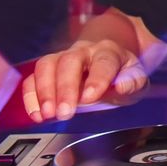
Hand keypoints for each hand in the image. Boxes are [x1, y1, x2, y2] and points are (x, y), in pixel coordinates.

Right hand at [23, 38, 147, 122]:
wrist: (107, 59)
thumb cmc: (120, 73)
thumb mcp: (135, 78)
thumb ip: (132, 82)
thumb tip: (122, 87)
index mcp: (108, 52)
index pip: (103, 62)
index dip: (96, 79)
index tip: (90, 98)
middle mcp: (83, 51)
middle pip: (70, 62)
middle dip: (65, 88)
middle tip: (65, 113)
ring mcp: (62, 57)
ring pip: (47, 65)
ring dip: (45, 92)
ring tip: (48, 115)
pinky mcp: (47, 69)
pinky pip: (32, 77)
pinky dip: (31, 96)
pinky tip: (36, 114)